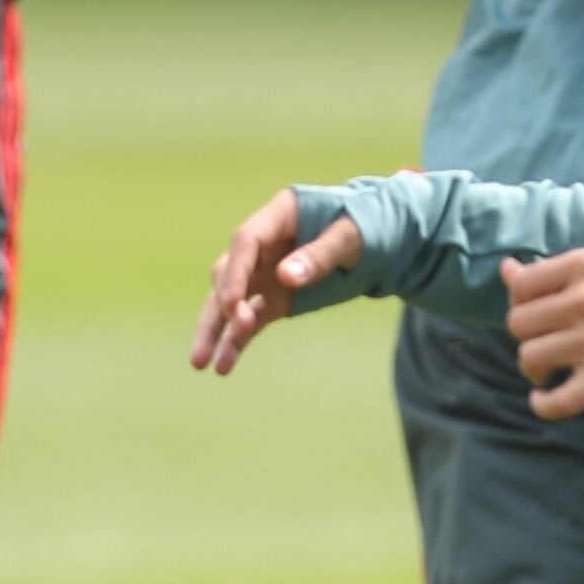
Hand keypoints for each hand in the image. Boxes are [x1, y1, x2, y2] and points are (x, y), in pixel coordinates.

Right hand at [191, 190, 364, 375]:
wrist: (384, 241)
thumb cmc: (368, 226)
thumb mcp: (351, 237)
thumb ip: (319, 255)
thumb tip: (285, 277)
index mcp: (278, 216)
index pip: (245, 242)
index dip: (235, 272)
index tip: (233, 304)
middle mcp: (263, 247)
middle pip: (228, 272)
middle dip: (227, 302)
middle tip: (240, 325)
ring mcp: (266, 274)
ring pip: (229, 303)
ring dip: (214, 331)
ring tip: (200, 363)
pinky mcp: (275, 299)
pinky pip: (250, 322)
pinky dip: (236, 343)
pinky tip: (223, 367)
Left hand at [501, 247, 583, 418]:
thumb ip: (547, 273)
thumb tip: (506, 269)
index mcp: (583, 266)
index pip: (521, 286)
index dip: (521, 300)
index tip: (538, 309)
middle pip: (518, 323)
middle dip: (527, 333)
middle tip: (547, 337)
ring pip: (529, 358)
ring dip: (533, 367)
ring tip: (549, 365)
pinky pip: (558, 400)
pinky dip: (543, 405)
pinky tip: (541, 398)